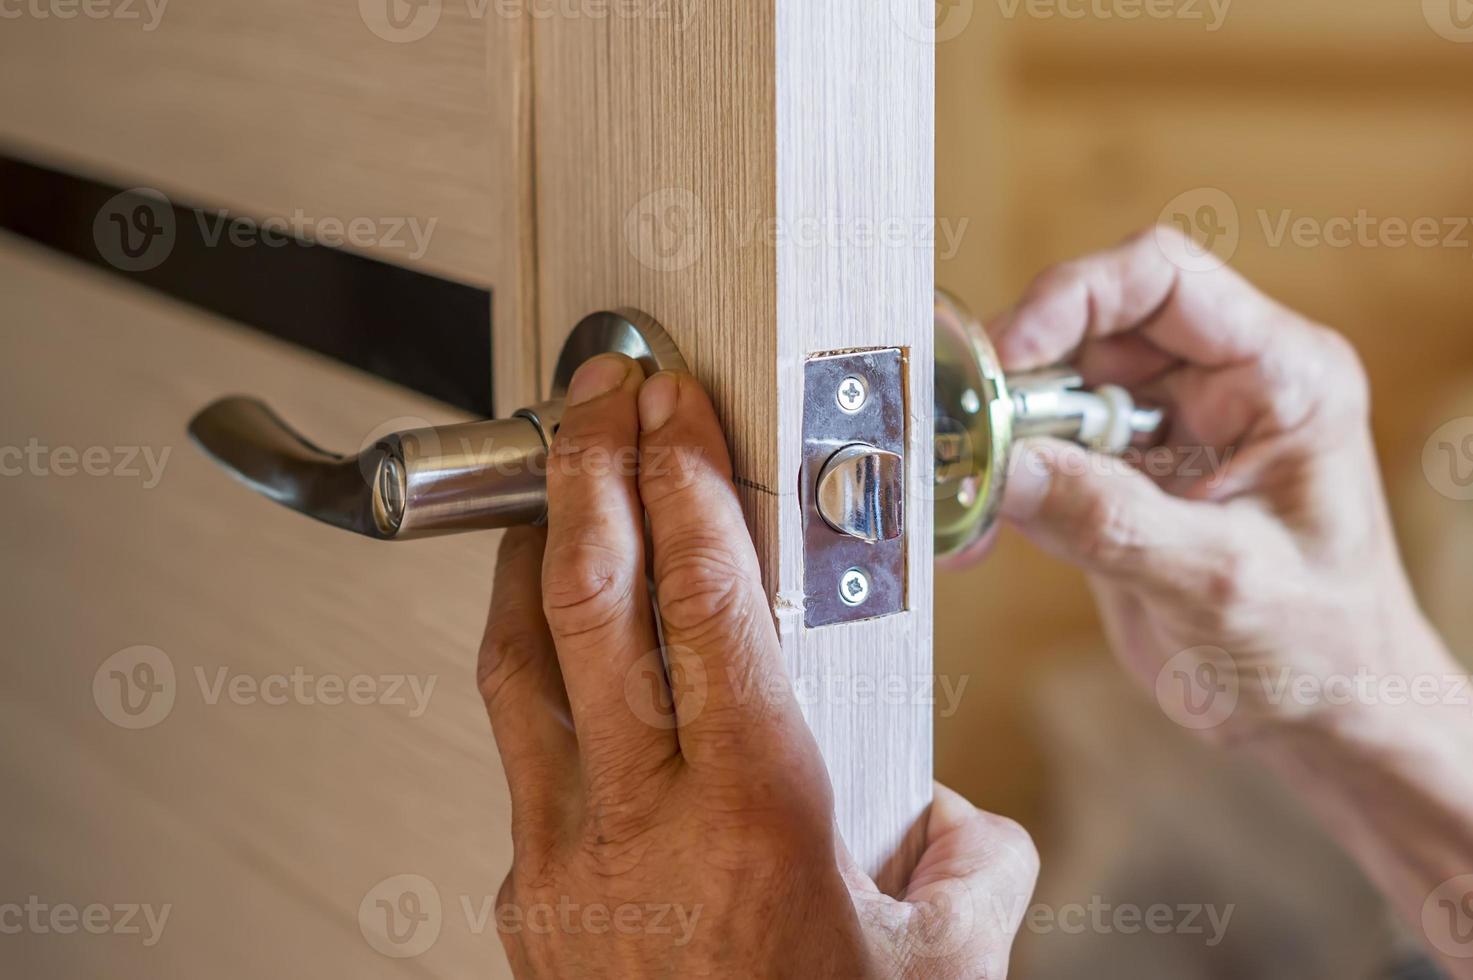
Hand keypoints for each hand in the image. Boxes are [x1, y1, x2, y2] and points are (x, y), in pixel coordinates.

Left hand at [477, 355, 1037, 977]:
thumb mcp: (948, 964)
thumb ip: (972, 861)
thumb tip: (952, 820)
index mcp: (757, 816)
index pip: (705, 600)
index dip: (683, 482)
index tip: (671, 407)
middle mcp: (641, 824)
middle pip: (589, 602)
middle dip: (587, 472)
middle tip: (593, 395)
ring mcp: (560, 862)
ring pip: (520, 664)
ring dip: (534, 556)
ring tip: (553, 485)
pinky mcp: (525, 901)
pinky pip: (518, 749)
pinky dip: (531, 666)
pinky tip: (558, 642)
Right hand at [983, 227, 1455, 741]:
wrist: (1322, 720)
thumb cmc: (1318, 650)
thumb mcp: (1221, 582)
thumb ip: (1112, 520)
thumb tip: (1002, 464)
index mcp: (1280, 375)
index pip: (1163, 278)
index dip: (1073, 298)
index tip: (1006, 358)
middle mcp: (1220, 386)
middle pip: (1091, 329)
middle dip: (1020, 378)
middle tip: (964, 434)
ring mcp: (1166, 431)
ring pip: (1054, 390)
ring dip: (1001, 436)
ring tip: (961, 491)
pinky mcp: (1122, 479)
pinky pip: (1042, 455)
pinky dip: (1000, 486)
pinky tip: (971, 532)